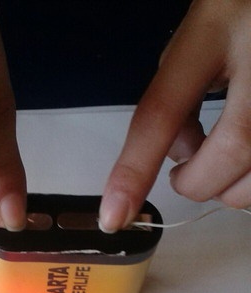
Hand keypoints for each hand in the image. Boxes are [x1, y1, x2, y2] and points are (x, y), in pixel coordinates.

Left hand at [100, 0, 250, 231]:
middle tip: (185, 174)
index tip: (113, 215)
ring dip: (232, 186)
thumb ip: (175, 96)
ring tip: (219, 159)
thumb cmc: (236, 13)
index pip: (163, 112)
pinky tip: (244, 157)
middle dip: (199, 182)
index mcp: (214, 29)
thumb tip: (179, 158)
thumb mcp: (196, 38)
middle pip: (231, 152)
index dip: (135, 170)